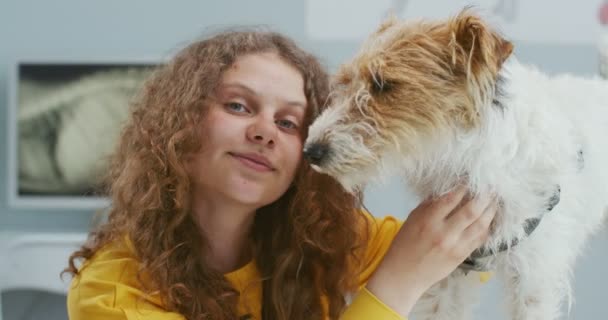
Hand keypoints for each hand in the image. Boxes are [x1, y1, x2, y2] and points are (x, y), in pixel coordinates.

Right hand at [366, 185, 497, 315]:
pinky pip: (480, 239)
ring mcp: (456, 246)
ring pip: (481, 224)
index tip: (471, 178)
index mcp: (429, 220)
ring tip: (494, 200)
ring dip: (491, 210)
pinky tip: (490, 218)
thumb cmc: (405, 244)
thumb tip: (448, 189)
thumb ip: (431, 204)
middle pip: (472, 210)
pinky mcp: (462, 256)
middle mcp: (444, 233)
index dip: (464, 186)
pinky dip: (487, 226)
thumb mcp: (413, 218)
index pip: (452, 198)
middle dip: (484, 196)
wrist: (404, 275)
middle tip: (491, 186)